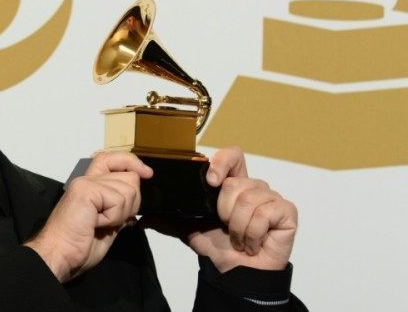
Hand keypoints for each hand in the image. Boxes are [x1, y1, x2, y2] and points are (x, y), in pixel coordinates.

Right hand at [25, 151, 152, 282]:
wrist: (59, 256)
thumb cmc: (76, 246)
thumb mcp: (107, 227)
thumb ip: (118, 212)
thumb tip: (133, 209)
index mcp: (90, 186)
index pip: (113, 159)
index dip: (132, 162)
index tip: (146, 173)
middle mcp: (87, 180)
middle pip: (130, 177)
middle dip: (131, 203)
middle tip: (111, 220)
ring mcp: (86, 183)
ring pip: (128, 189)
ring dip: (120, 213)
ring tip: (100, 223)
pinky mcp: (86, 190)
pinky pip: (117, 200)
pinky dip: (113, 217)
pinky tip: (95, 224)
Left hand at [143, 147, 296, 272]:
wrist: (239, 274)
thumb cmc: (221, 248)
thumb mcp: (190, 230)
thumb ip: (169, 219)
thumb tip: (144, 217)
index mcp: (233, 184)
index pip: (232, 155)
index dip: (222, 162)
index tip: (210, 181)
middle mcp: (254, 186)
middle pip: (235, 184)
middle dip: (224, 211)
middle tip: (226, 227)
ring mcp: (271, 198)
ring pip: (248, 200)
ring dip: (238, 227)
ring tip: (240, 238)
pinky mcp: (286, 211)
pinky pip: (264, 214)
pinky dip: (253, 233)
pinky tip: (253, 242)